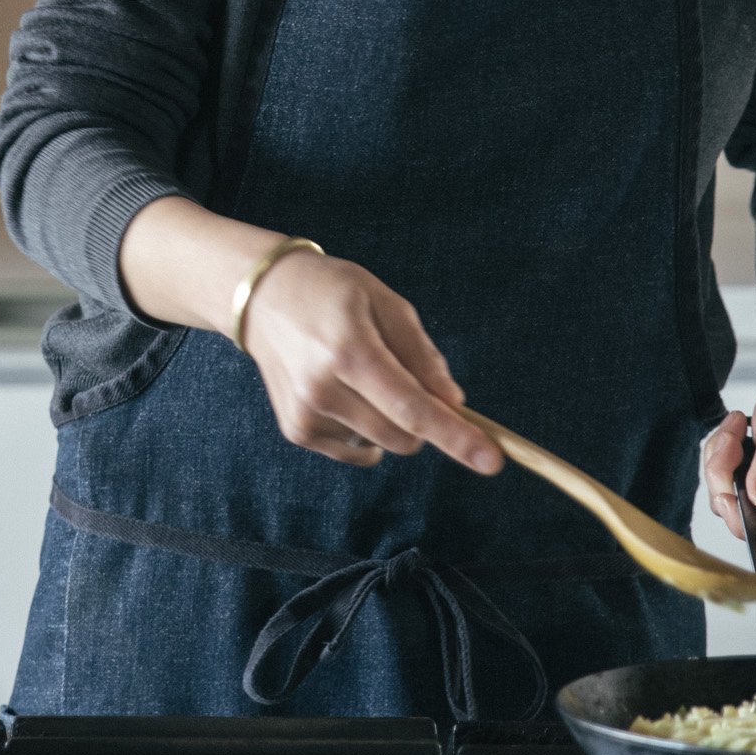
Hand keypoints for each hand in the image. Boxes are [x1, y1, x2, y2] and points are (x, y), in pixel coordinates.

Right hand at [241, 250, 502, 473]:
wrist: (264, 298)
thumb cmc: (333, 293)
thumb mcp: (387, 304)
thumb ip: (422, 355)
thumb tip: (453, 403)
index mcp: (350, 352)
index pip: (413, 407)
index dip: (456, 435)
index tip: (491, 461)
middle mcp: (323, 389)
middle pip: (403, 436)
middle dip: (424, 421)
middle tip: (412, 380)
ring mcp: (306, 415)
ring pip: (382, 444)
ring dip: (391, 421)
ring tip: (363, 375)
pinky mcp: (297, 430)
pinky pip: (356, 450)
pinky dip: (365, 429)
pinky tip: (345, 393)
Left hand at [701, 358, 755, 537]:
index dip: (741, 508)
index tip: (729, 466)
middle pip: (753, 518)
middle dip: (726, 476)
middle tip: (732, 435)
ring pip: (743, 505)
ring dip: (726, 467)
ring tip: (737, 430)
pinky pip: (746, 494)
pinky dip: (733, 466)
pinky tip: (740, 440)